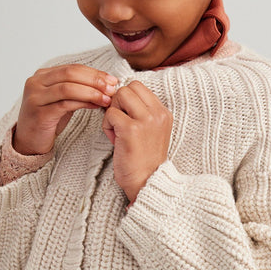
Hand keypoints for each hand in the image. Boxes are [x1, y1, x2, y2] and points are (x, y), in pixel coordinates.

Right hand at [13, 64, 118, 154]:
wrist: (29, 142)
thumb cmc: (48, 120)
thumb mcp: (63, 100)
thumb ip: (78, 90)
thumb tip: (106, 84)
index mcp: (42, 75)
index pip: (72, 68)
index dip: (94, 73)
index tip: (112, 80)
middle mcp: (36, 82)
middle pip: (70, 74)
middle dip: (94, 80)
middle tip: (112, 88)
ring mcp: (35, 97)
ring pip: (67, 88)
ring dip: (91, 92)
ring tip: (107, 99)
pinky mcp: (39, 113)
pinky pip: (64, 104)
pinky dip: (82, 103)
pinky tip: (95, 106)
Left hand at [101, 81, 172, 204]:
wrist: (147, 183)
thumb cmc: (144, 160)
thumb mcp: (150, 131)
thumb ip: (140, 112)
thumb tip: (118, 95)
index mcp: (163, 113)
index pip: (139, 86)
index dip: (126, 98)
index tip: (125, 116)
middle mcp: (157, 114)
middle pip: (128, 88)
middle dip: (118, 103)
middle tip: (119, 123)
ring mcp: (145, 120)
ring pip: (119, 96)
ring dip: (112, 112)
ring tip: (117, 131)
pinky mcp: (131, 130)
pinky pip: (110, 113)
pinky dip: (107, 126)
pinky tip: (114, 140)